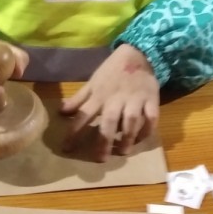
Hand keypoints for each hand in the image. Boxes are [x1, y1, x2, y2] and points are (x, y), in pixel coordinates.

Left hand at [60, 44, 158, 161]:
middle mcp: (116, 99)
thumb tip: (61, 112)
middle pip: (108, 121)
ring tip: (123, 152)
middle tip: (101, 159)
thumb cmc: (112, 71)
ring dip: (127, 136)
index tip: (67, 148)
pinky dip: (148, 128)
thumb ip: (79, 99)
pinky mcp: (151, 99)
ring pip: (131, 120)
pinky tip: (143, 138)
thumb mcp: (93, 82)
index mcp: (100, 95)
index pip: (84, 114)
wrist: (138, 54)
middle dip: (104, 140)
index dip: (74, 132)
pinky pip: (151, 116)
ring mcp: (135, 99)